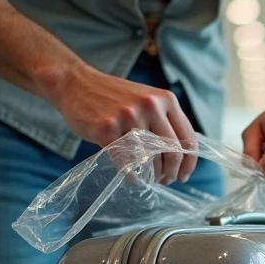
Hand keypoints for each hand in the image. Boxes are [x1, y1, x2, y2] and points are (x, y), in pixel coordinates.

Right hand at [44, 64, 196, 183]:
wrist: (75, 82)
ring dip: (152, 176)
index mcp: (165, 99)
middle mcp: (150, 106)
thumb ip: (164, 121)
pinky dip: (133, 176)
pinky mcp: (106, 128)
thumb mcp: (147, 100)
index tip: (183, 175)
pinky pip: (126, 162)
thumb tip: (181, 157)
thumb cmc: (113, 98)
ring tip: (148, 179)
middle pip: (173, 152)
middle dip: (171, 173)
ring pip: (151, 159)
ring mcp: (128, 116)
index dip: (188, 163)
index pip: (188, 138)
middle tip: (165, 181)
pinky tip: (132, 178)